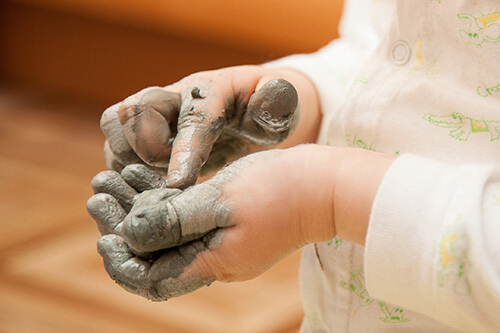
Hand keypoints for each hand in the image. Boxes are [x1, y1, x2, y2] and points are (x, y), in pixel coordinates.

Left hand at [87, 145, 337, 300]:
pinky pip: (186, 216)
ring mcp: (222, 241)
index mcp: (212, 263)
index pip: (152, 278)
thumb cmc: (280, 190)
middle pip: (156, 251)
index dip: (122, 261)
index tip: (103, 231)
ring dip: (138, 205)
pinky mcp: (228, 222)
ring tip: (111, 176)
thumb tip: (129, 237)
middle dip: (123, 223)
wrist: (325, 184)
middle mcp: (214, 258)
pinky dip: (163, 198)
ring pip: (169, 230)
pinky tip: (144, 176)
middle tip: (99, 190)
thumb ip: (173, 220)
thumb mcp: (220, 201)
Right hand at [101, 65, 319, 188]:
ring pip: (115, 127)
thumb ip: (276, 103)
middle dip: (142, 149)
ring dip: (126, 161)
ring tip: (153, 186)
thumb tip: (267, 100)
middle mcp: (175, 97)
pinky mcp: (148, 133)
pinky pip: (118, 147)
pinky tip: (148, 189)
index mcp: (210, 90)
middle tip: (170, 178)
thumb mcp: (282, 107)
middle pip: (131, 111)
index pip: (190, 119)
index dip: (182, 152)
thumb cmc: (268, 111)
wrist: (252, 110)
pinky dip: (124, 170)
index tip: (179, 185)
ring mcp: (157, 114)